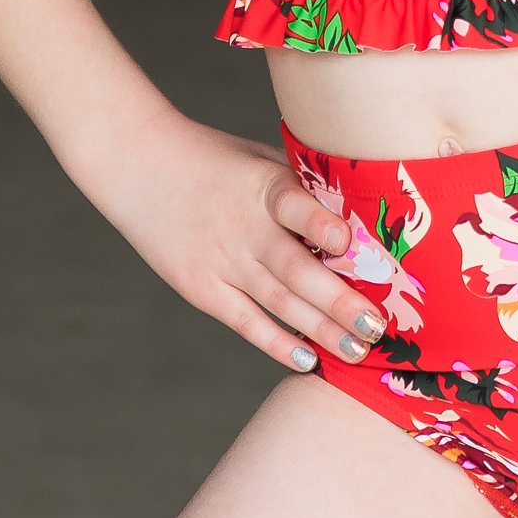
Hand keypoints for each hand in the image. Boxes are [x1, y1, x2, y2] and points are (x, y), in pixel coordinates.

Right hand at [89, 113, 386, 374]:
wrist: (138, 163)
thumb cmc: (212, 158)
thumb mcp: (259, 158)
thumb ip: (301, 188)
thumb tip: (359, 217)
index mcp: (262, 187)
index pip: (293, 205)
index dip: (321, 224)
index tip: (350, 243)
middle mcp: (243, 227)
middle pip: (296, 271)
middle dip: (339, 302)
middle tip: (378, 327)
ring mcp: (221, 261)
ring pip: (278, 302)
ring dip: (320, 330)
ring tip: (357, 351)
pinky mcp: (200, 287)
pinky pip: (245, 321)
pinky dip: (276, 342)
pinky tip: (307, 359)